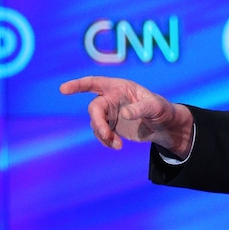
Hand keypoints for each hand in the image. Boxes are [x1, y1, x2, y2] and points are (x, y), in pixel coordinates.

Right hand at [59, 76, 193, 155]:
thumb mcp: (156, 107)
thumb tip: (124, 113)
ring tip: (118, 144)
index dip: (78, 85)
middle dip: (98, 122)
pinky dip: (106, 141)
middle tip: (106, 135)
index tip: (63, 89)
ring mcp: (110, 113)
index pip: (95, 83)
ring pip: (96, 123)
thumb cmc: (162, 110)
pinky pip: (101, 133)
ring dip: (104, 135)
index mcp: (120, 87)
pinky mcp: (112, 126)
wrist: (165, 126)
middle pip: (94, 108)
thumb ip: (141, 108)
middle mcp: (112, 98)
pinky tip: (118, 146)